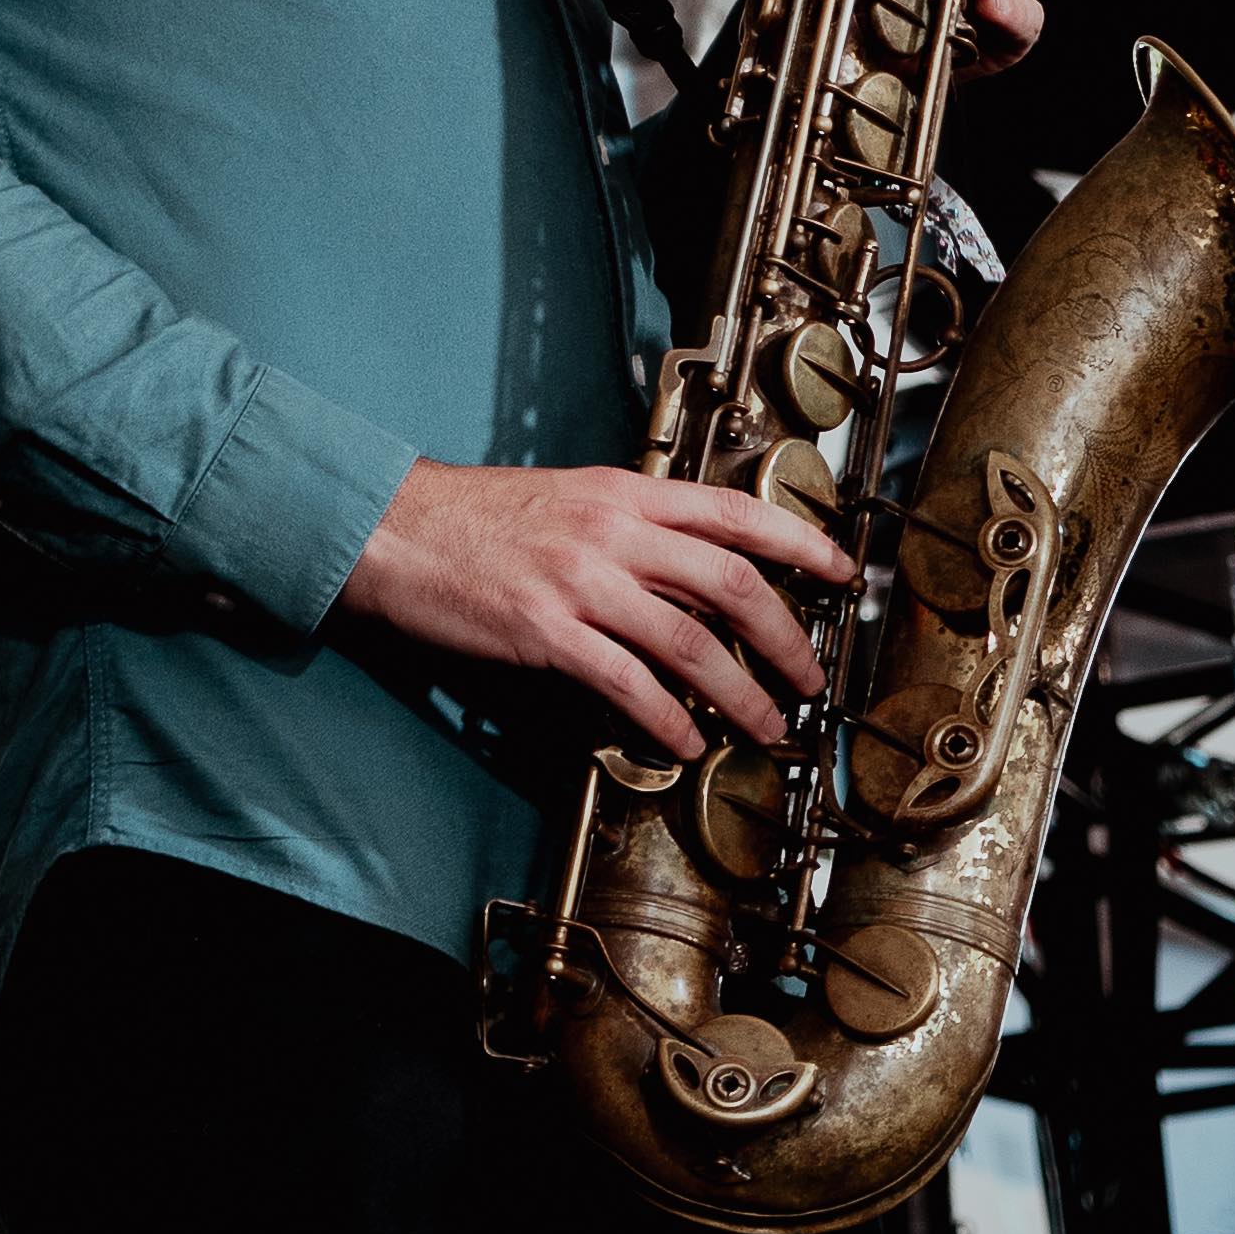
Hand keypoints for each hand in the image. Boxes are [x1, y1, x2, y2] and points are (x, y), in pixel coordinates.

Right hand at [340, 458, 856, 760]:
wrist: (394, 527)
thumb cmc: (475, 516)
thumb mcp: (569, 497)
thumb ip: (631, 523)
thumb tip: (691, 562)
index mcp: (625, 492)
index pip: (735, 512)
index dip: (800, 543)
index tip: (841, 571)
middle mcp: (613, 531)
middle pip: (730, 583)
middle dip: (785, 635)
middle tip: (809, 674)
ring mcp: (581, 582)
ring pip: (690, 642)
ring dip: (740, 692)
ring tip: (766, 724)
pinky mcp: (548, 632)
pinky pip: (628, 683)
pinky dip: (669, 718)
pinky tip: (688, 740)